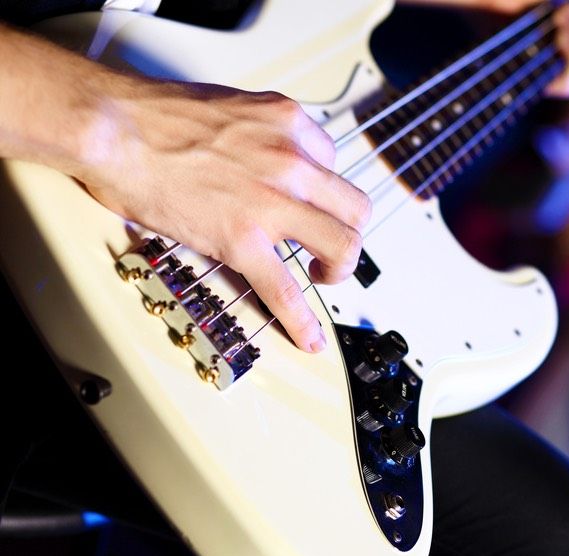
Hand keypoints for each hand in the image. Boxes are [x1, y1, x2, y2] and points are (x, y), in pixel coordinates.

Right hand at [79, 78, 370, 352]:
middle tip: (330, 244)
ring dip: (340, 268)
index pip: (333, 162)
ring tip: (323, 276)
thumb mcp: (233, 106)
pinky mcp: (243, 240)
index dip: (321, 188)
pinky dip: (303, 320)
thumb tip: (265, 159)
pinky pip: (286, 289)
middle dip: (349, 231)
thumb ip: (262, 134)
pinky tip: (309, 336)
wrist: (113, 130)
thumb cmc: (155, 116)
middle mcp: (291, 161)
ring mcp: (272, 203)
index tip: (313, 202)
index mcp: (287, 124)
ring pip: (342, 245)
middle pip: (354, 207)